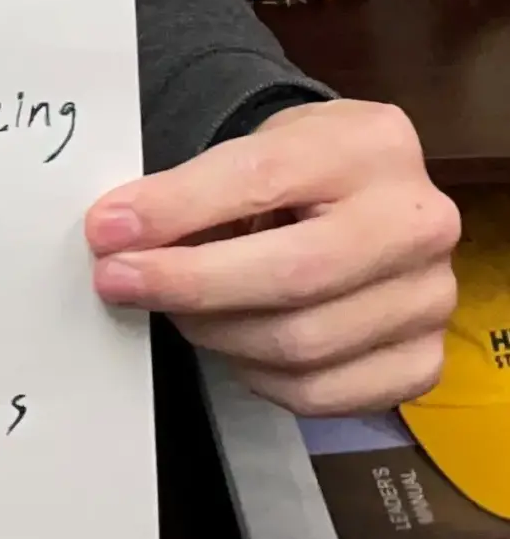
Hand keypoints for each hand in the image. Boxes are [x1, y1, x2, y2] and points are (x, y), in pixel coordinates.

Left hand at [85, 100, 459, 415]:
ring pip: (301, 345)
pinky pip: (322, 394)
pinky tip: (229, 342)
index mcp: (372, 145)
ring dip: (214, 332)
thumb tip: (117, 236)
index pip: (260, 178)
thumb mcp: (255, 145)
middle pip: (292, 274)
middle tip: (117, 282)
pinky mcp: (424, 362)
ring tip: (173, 309)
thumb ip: (196, 187)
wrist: (364, 198)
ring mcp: (430, 299)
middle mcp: (418, 223)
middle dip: (188, 284)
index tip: (106, 230)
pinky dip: (257, 376)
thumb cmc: (299, 168)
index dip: (176, 209)